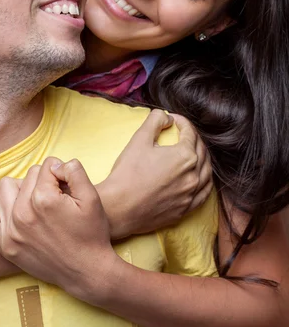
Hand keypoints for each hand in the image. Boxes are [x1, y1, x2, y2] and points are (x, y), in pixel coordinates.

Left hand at [0, 158, 117, 299]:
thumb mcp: (92, 197)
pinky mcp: (5, 245)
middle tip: (57, 198)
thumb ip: (73, 170)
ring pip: (6, 187)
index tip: (68, 188)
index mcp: (44, 199)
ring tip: (37, 200)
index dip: (60, 173)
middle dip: (43, 181)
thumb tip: (54, 165)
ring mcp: (11, 230)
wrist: (87, 272)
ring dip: (21, 188)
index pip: (46, 167)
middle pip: (28, 176)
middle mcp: (23, 213)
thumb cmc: (91, 233)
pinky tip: (0, 200)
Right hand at [96, 109, 212, 238]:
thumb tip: (166, 118)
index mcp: (185, 156)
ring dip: (202, 158)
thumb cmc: (127, 174)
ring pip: (207, 172)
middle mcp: (193, 176)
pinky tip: (198, 177)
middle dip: (193, 138)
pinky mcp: (185, 209)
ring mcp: (191, 194)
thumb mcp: (139, 139)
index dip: (182, 122)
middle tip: (181, 133)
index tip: (172, 120)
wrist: (119, 208)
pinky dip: (204, 181)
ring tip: (192, 152)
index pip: (190, 133)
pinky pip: (204, 193)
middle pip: (201, 150)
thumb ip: (155, 121)